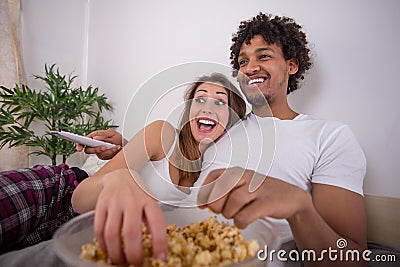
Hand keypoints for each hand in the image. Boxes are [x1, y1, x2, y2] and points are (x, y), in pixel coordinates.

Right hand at [76, 129, 123, 159]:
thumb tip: (95, 137)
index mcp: (94, 137)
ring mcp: (99, 151)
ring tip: (116, 146)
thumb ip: (103, 134)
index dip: (79, 145)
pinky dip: (112, 152)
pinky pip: (106, 156)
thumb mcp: (111, 133)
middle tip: (104, 146)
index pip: (83, 141)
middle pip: (89, 150)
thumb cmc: (117, 138)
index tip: (79, 148)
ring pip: (99, 154)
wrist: (124, 145)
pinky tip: (117, 148)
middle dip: (96, 149)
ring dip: (109, 150)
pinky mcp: (104, 156)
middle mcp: (95, 145)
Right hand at [94, 169, 166, 265]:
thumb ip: (154, 224)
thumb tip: (159, 252)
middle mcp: (131, 200)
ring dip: (116, 253)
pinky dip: (103, 246)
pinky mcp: (100, 206)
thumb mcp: (151, 205)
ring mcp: (114, 202)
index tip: (160, 258)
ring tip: (120, 262)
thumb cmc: (138, 194)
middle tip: (136, 265)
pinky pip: (99, 230)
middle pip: (131, 231)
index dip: (159, 243)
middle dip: (133, 254)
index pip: (157, 223)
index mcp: (148, 201)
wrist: (119, 177)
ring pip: (111, 234)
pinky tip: (108, 251)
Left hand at [197, 167, 311, 227]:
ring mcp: (258, 189)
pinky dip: (240, 222)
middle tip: (220, 212)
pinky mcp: (267, 203)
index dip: (205, 191)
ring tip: (234, 216)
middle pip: (221, 188)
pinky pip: (246, 215)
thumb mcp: (243, 187)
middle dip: (216, 204)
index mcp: (239, 172)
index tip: (202, 204)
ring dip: (229, 214)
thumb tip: (203, 203)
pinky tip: (243, 222)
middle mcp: (247, 177)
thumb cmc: (262, 194)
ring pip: (233, 202)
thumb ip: (224, 192)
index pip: (215, 176)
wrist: (292, 198)